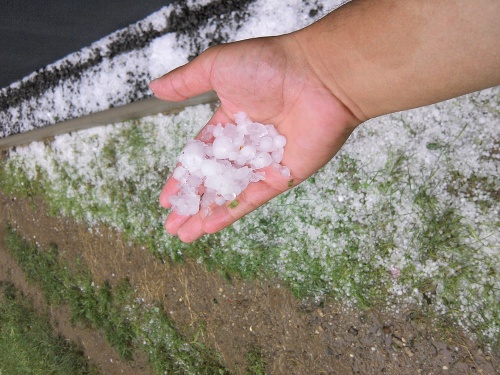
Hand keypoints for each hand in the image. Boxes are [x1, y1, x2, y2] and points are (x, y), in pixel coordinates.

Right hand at [150, 35, 360, 241]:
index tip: (166, 198)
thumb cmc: (269, 65)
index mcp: (230, 121)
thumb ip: (185, 81)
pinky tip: (209, 227)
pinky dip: (232, 213)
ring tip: (185, 235)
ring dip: (206, 214)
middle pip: (212, 180)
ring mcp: (265, 163)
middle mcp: (246, 145)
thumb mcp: (217, 66)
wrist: (317, 76)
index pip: (199, 156)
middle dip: (191, 203)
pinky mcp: (284, 176)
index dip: (182, 178)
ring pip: (230, 193)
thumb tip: (154, 88)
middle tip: (171, 225)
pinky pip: (253, 198)